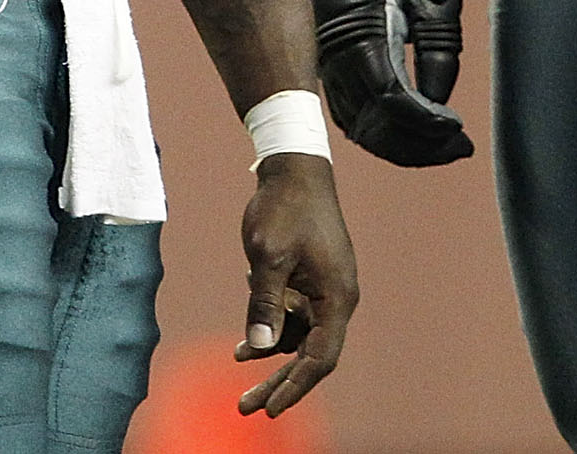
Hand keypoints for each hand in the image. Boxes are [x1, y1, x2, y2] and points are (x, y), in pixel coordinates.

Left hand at [232, 152, 356, 416]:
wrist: (293, 168)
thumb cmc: (284, 208)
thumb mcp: (268, 257)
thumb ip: (264, 304)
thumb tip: (258, 348)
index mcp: (336, 298)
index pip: (319, 358)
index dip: (294, 386)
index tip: (269, 410)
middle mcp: (336, 299)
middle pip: (309, 354)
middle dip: (279, 382)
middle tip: (246, 407)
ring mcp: (324, 290)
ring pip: (298, 337)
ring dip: (270, 355)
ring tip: (240, 373)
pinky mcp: (310, 280)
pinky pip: (291, 316)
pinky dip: (270, 327)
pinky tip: (244, 338)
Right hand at [304, 0, 473, 166]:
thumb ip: (440, 52)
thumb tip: (437, 106)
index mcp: (362, 28)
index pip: (390, 97)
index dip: (425, 123)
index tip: (457, 129)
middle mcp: (335, 51)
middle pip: (371, 123)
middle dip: (417, 145)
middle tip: (458, 148)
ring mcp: (326, 61)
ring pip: (358, 125)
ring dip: (400, 145)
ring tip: (441, 147)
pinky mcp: (327, 66)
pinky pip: (349, 114)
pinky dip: (380, 132)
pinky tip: (411, 134)